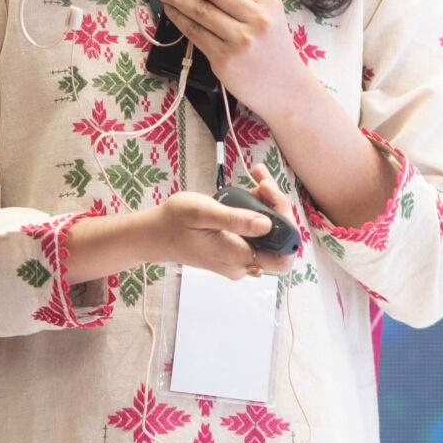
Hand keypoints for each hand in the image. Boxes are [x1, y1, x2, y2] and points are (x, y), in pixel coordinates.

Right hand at [148, 188, 293, 279]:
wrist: (155, 234)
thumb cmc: (174, 222)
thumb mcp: (203, 213)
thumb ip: (235, 220)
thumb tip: (267, 224)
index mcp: (237, 257)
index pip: (283, 256)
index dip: (288, 229)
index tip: (273, 200)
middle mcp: (242, 263)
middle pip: (279, 241)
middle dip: (278, 208)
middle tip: (263, 182)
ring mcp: (239, 258)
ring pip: (269, 234)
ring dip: (269, 206)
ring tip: (258, 179)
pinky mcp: (235, 250)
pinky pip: (256, 232)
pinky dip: (258, 211)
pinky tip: (251, 191)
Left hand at [157, 0, 311, 118]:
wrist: (285, 86)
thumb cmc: (272, 49)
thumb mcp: (270, 14)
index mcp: (268, 0)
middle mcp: (256, 18)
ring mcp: (240, 40)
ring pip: (199, 10)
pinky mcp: (224, 59)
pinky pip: (195, 33)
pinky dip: (179, 20)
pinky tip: (173, 14)